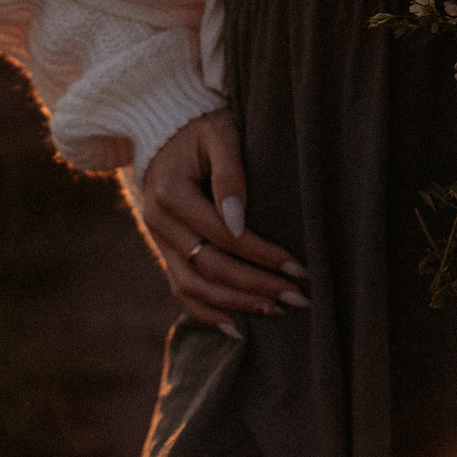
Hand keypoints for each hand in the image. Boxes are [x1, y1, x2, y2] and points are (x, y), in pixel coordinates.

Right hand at [134, 111, 309, 337]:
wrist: (165, 131)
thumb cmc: (202, 129)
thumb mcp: (219, 135)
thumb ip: (230, 174)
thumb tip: (239, 222)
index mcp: (170, 192)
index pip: (222, 234)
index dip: (261, 254)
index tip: (299, 267)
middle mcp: (158, 222)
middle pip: (209, 266)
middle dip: (256, 286)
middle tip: (298, 298)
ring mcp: (157, 239)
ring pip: (194, 285)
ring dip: (236, 303)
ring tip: (277, 311)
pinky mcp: (163, 250)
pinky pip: (181, 288)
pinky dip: (206, 311)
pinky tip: (237, 326)